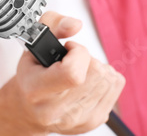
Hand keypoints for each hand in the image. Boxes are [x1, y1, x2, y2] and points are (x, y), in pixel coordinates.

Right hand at [9, 11, 125, 134]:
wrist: (30, 110)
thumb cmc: (32, 74)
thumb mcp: (32, 43)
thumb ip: (53, 25)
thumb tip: (75, 25)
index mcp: (36, 90)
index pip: (72, 73)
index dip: (77, 53)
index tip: (68, 49)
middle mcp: (55, 110)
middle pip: (96, 73)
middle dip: (87, 58)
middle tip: (72, 60)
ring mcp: (76, 119)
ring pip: (108, 78)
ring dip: (97, 67)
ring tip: (80, 70)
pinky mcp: (93, 121)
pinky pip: (116, 86)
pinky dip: (106, 77)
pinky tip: (89, 80)